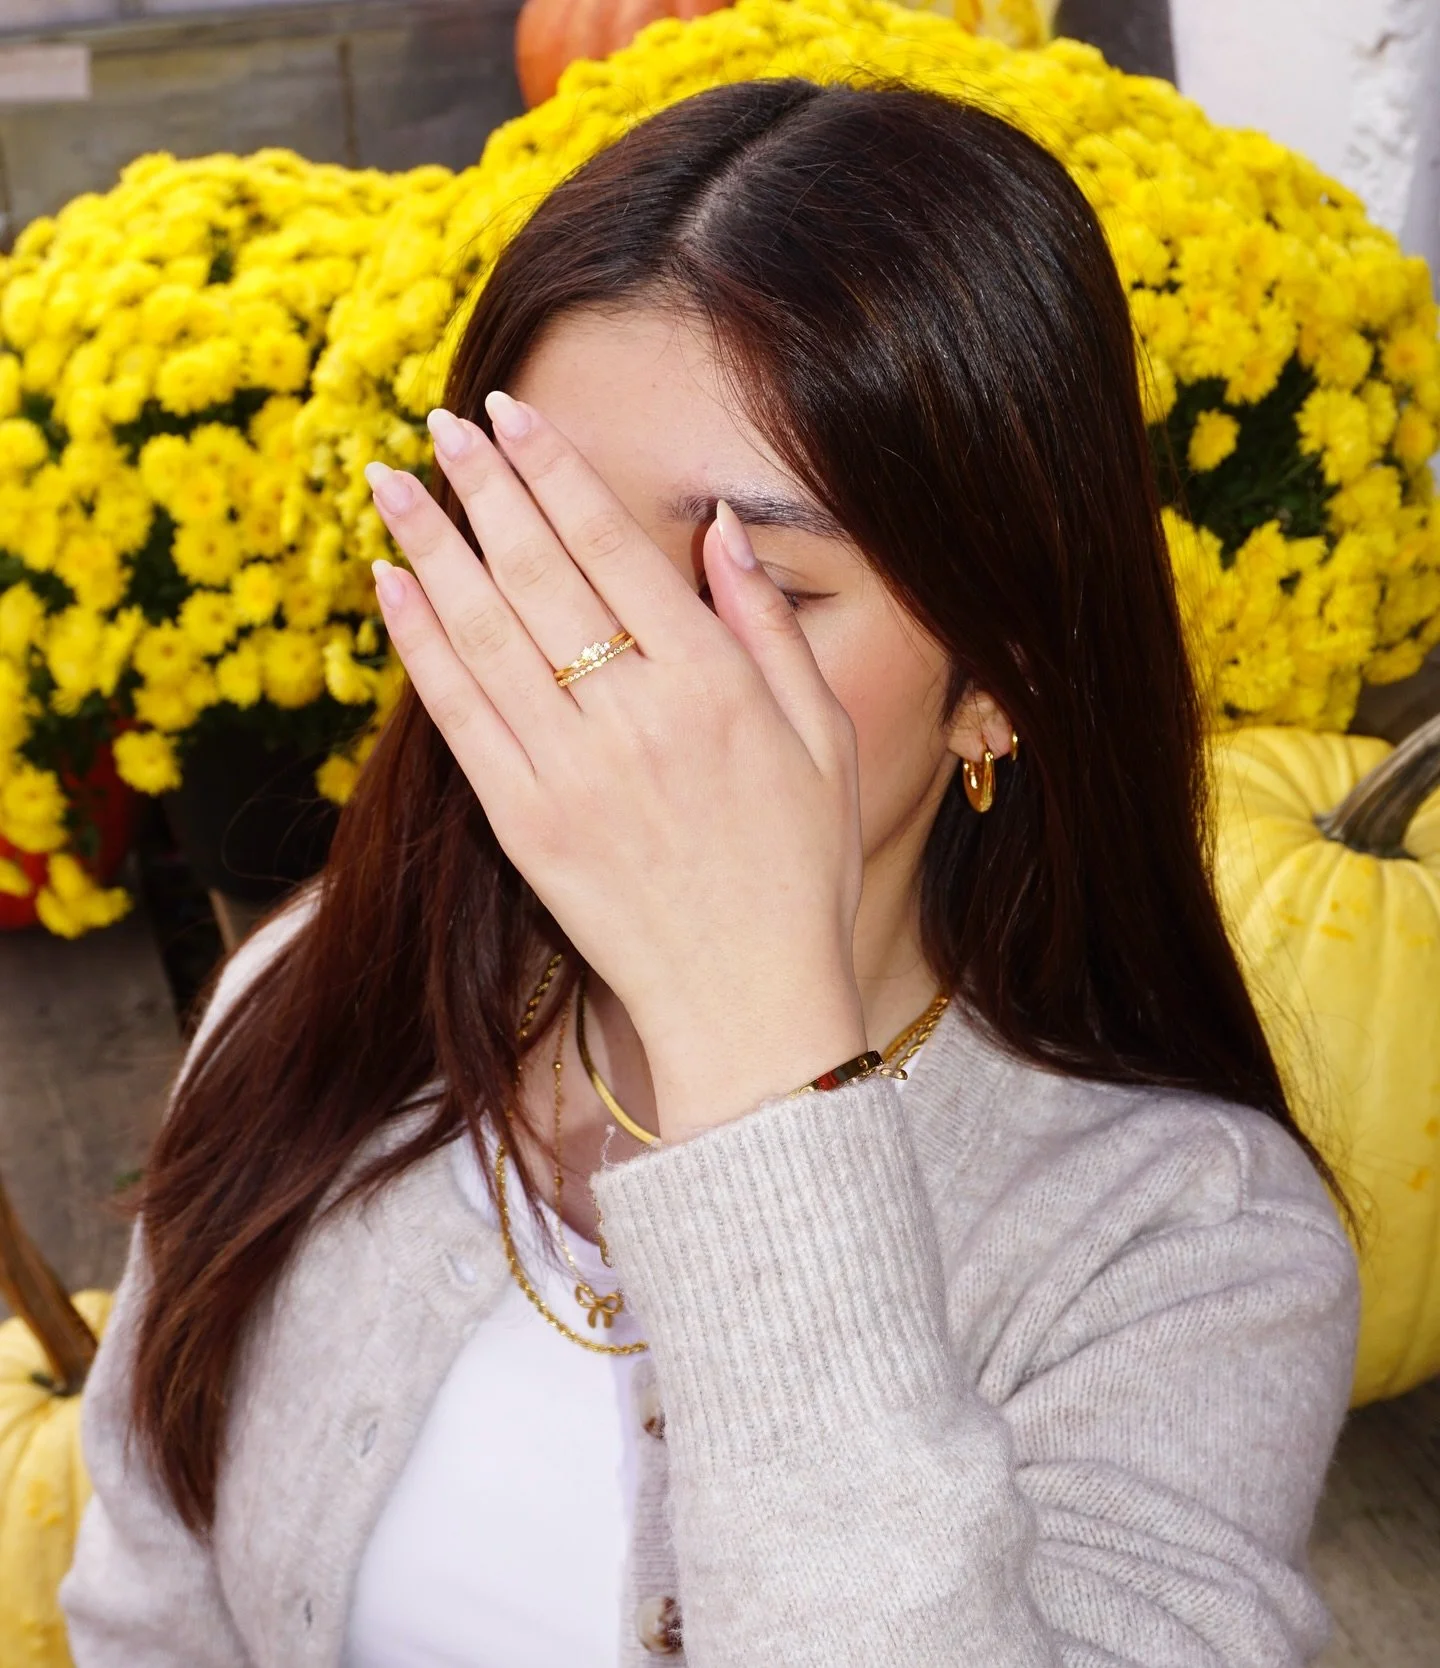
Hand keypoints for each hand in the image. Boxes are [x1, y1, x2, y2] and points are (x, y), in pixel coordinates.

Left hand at [364, 392, 867, 1140]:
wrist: (748, 1001)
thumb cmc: (800, 869)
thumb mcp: (825, 739)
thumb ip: (768, 627)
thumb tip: (717, 528)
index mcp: (714, 684)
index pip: (612, 548)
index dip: (553, 472)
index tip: (510, 416)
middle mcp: (634, 716)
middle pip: (536, 573)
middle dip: (482, 487)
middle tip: (440, 426)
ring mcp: (569, 773)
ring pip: (482, 633)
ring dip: (429, 547)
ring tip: (390, 482)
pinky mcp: (524, 826)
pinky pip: (459, 717)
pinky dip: (420, 645)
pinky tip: (393, 587)